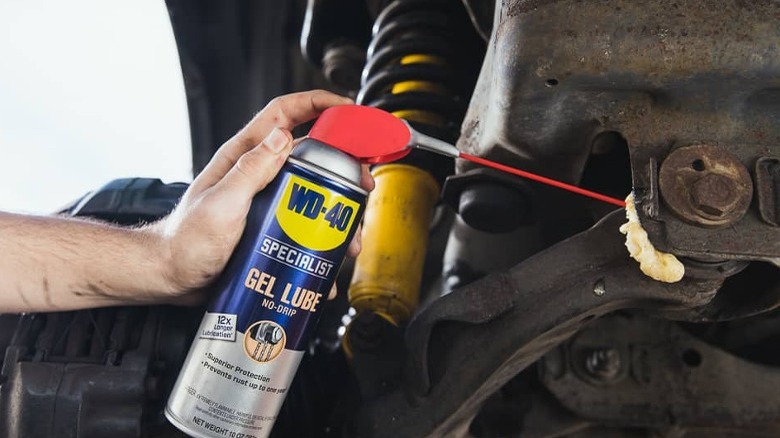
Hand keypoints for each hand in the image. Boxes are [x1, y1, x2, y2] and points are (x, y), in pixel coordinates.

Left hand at [153, 90, 372, 299]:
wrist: (172, 277)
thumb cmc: (186, 240)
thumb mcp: (221, 203)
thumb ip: (251, 170)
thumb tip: (284, 136)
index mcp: (245, 156)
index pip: (285, 114)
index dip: (318, 103)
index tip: (348, 109)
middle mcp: (260, 174)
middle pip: (313, 155)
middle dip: (344, 167)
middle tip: (362, 184)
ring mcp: (268, 200)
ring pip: (316, 194)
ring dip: (339, 212)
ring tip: (349, 236)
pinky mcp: (272, 227)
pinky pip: (307, 226)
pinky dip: (324, 240)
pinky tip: (329, 259)